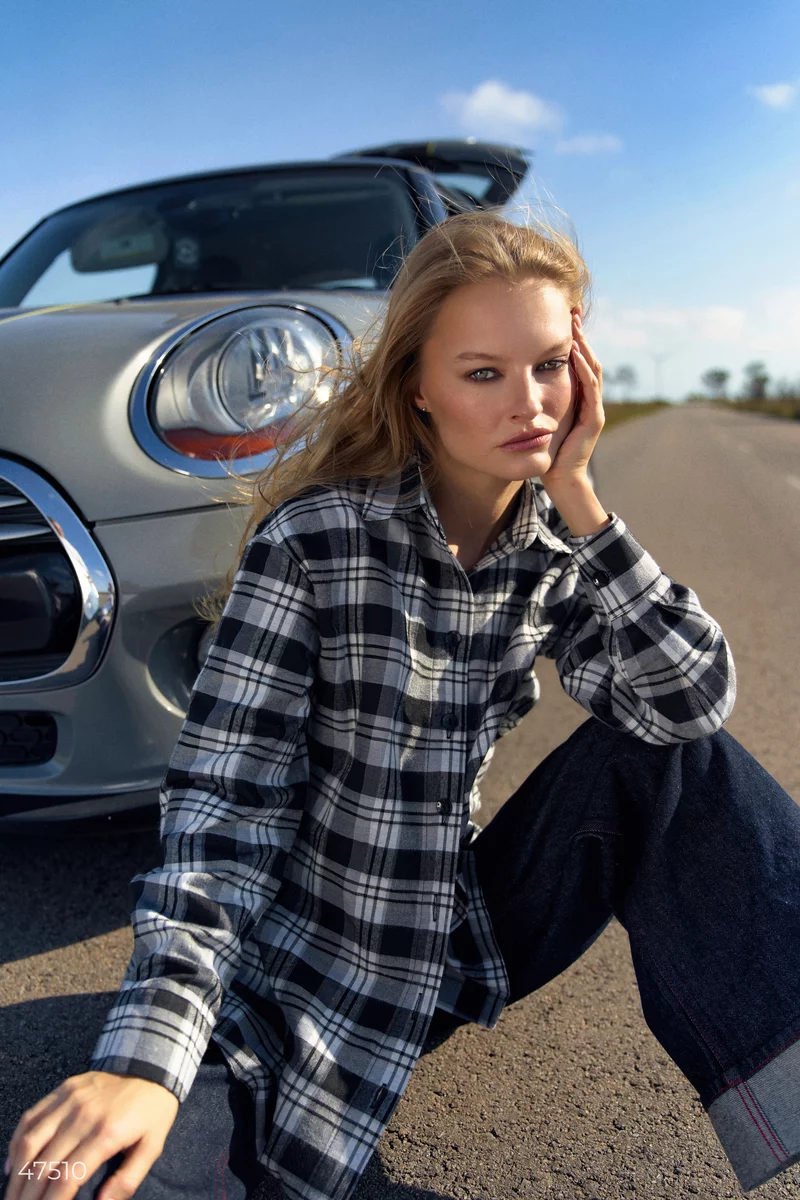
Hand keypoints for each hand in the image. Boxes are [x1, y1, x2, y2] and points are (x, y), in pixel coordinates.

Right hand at [4, 1071, 178, 1199]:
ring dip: (17, 1174)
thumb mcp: (152, 1147)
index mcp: (106, 1133)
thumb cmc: (151, 1112)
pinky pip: (31, 1117)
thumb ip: (128, 1179)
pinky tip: (14, 1165)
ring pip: (30, 1141)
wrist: (150, 1066)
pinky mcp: (63, 1089)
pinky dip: (16, 1143)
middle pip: (44, 1164)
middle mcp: (83, 1115)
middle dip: (29, 1195)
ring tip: (14, 1195)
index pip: (68, 1176)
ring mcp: (70, 1099)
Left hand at [540, 310, 604, 489]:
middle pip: (586, 357)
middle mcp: (588, 397)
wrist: (558, 475)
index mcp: (576, 394)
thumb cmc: (545, 447)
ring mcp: (593, 407)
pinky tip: (573, 353)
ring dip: (583, 345)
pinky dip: (583, 369)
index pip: (575, 358)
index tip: (559, 312)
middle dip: (579, 333)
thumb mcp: (536, 413)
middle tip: (570, 308)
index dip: (570, 336)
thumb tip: (508, 371)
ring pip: (591, 368)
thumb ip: (531, 394)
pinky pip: (590, 389)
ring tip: (573, 325)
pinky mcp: (593, 419)